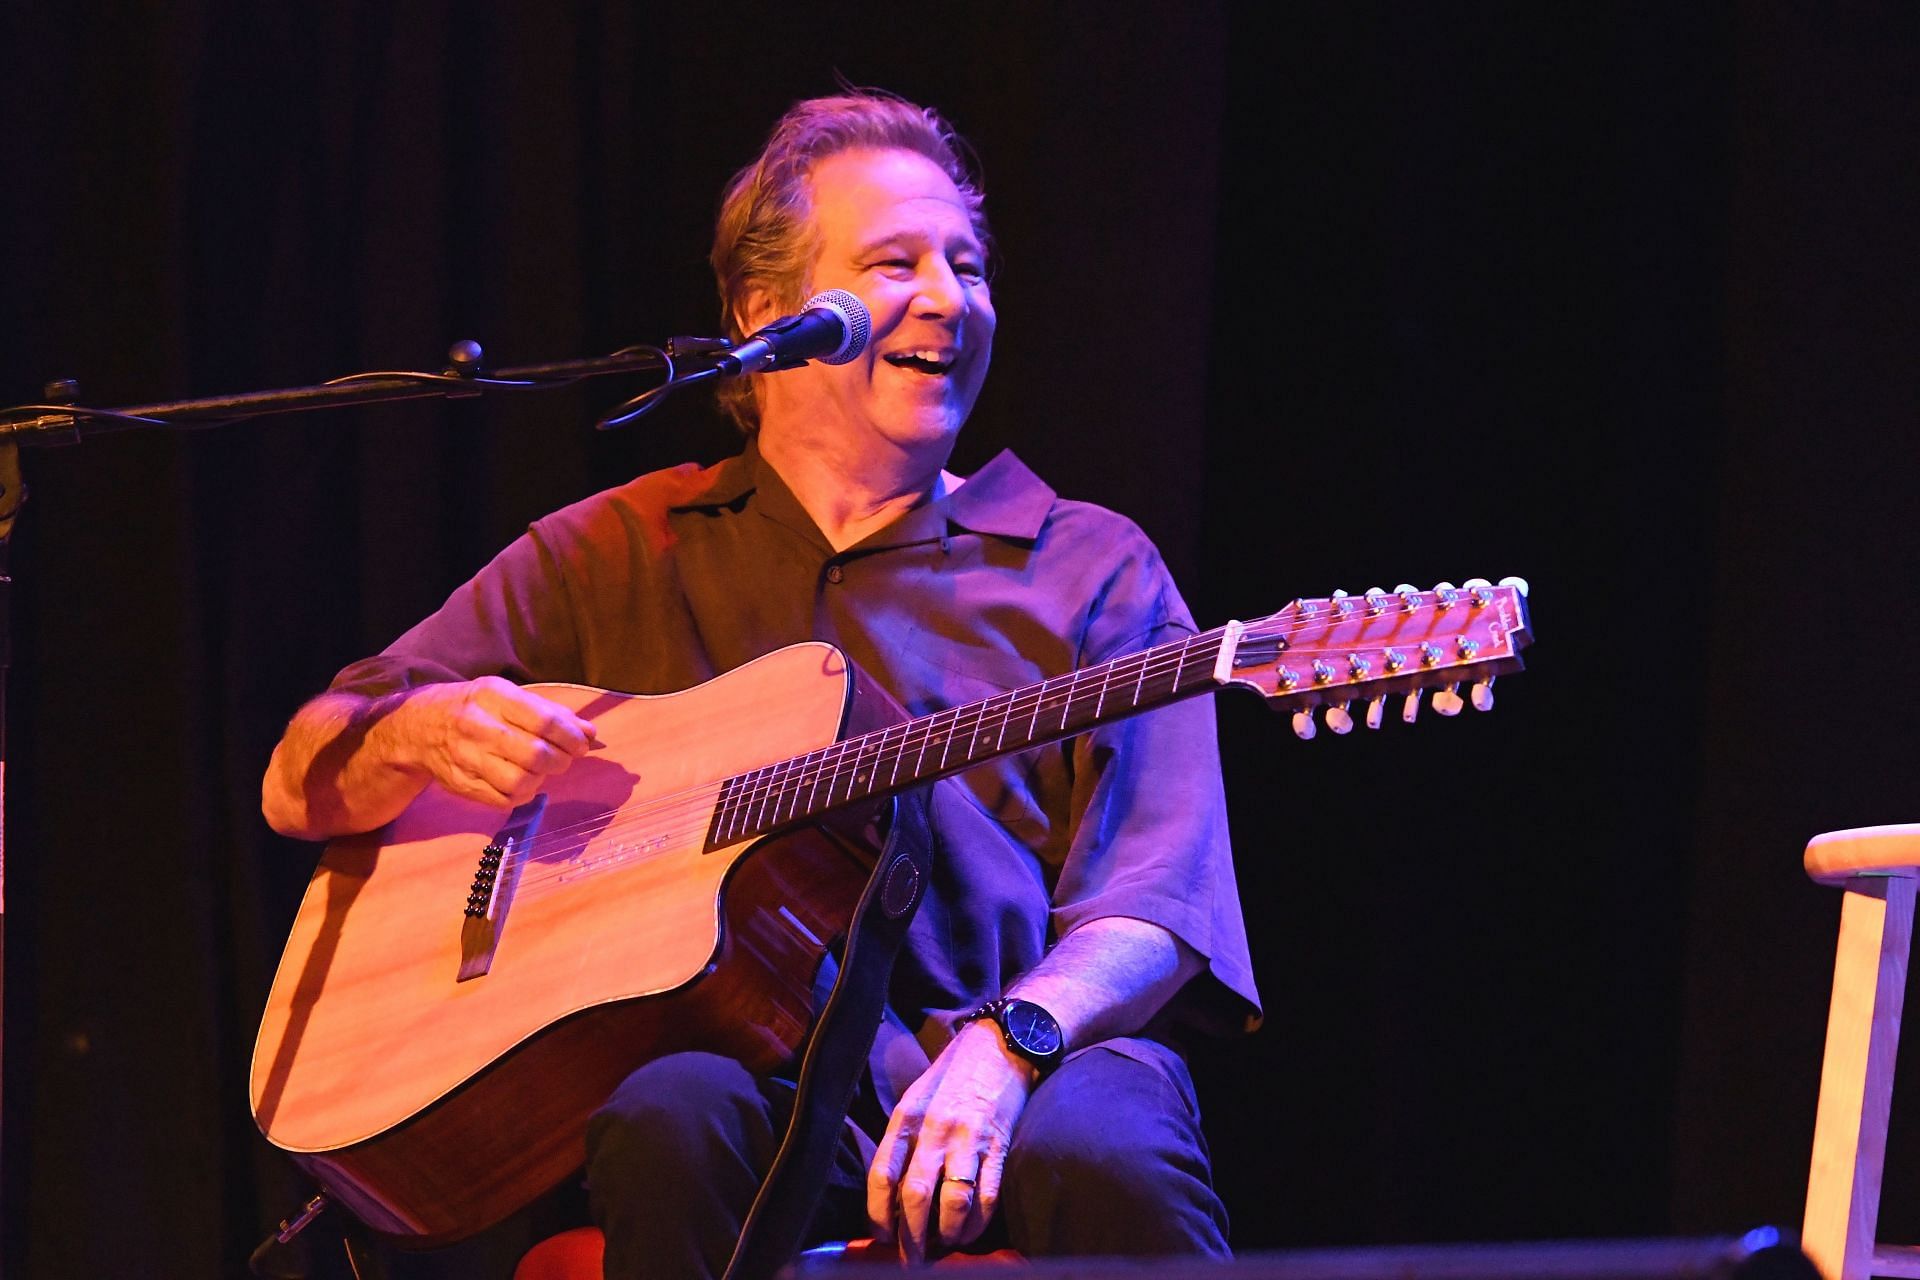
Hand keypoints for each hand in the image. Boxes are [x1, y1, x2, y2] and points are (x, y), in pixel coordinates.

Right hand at [397, 677, 595, 807]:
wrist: (421, 726)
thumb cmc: (476, 708)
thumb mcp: (509, 697)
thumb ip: (550, 713)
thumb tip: (590, 733)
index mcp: (493, 697)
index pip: (545, 721)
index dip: (571, 737)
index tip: (582, 745)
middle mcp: (477, 727)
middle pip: (535, 755)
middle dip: (561, 761)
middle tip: (564, 759)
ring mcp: (466, 758)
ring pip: (521, 782)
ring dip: (542, 779)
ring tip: (541, 770)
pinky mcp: (462, 784)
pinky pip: (505, 800)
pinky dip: (523, 794)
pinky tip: (522, 781)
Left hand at [867, 1020, 1035, 1260]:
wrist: (1000, 1043)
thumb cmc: (954, 1074)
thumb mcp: (916, 1097)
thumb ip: (903, 1140)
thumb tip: (891, 1193)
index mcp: (906, 1118)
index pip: (881, 1176)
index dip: (878, 1215)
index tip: (881, 1236)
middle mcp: (934, 1130)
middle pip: (914, 1198)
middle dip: (911, 1238)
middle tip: (912, 1259)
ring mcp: (968, 1139)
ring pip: (952, 1203)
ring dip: (946, 1234)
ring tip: (944, 1246)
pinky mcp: (999, 1145)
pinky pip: (986, 1196)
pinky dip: (976, 1223)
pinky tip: (969, 1232)